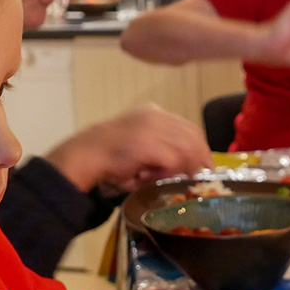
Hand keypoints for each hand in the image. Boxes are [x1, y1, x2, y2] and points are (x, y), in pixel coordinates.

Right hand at [45, 104, 212, 193]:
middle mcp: (155, 116)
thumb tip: (187, 163)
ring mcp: (151, 129)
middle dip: (199, 157)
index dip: (200, 146)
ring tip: (167, 177)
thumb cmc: (109, 155)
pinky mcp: (148, 144)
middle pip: (192, 135)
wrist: (85, 155)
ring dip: (182, 166)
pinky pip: (172, 161)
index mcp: (153, 113)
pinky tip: (154, 177)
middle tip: (198, 174)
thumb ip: (162, 146)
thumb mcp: (140, 142)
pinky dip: (168, 172)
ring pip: (186, 148)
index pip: (189, 127)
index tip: (205, 163)